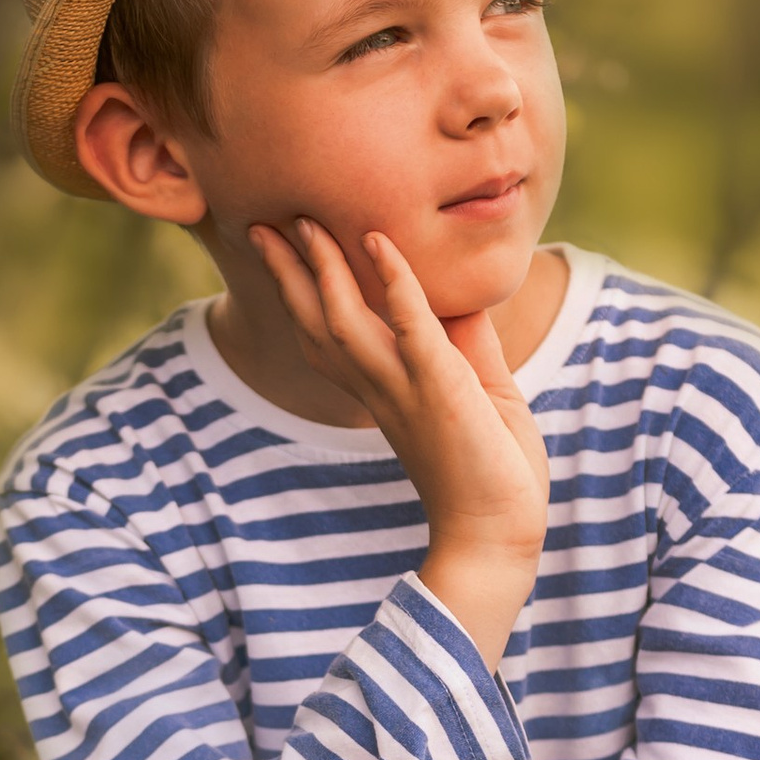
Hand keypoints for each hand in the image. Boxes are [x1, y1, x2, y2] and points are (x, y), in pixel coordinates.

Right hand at [246, 218, 548, 664]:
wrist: (497, 537)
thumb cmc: (493, 473)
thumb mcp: (482, 394)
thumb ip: (467, 346)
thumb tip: (462, 300)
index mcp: (385, 393)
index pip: (329, 338)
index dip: (302, 296)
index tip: (283, 254)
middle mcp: (381, 389)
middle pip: (317, 323)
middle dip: (288, 274)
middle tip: (262, 225)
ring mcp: (404, 388)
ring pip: (344, 319)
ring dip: (324, 267)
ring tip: (306, 222)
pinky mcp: (438, 387)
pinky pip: (409, 326)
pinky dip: (394, 281)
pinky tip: (378, 242)